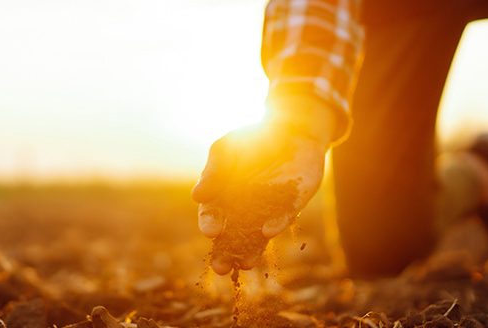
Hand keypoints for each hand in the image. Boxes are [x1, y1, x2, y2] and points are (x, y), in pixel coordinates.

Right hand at [193, 96, 335, 274]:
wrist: (289, 129)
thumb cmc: (250, 139)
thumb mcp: (225, 150)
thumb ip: (212, 172)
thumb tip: (197, 196)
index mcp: (222, 197)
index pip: (212, 215)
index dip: (210, 224)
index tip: (211, 231)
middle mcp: (243, 210)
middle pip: (231, 236)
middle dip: (226, 253)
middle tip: (221, 268)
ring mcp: (267, 211)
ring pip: (256, 236)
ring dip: (250, 251)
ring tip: (247, 264)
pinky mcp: (290, 206)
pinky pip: (282, 218)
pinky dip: (275, 225)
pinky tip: (268, 231)